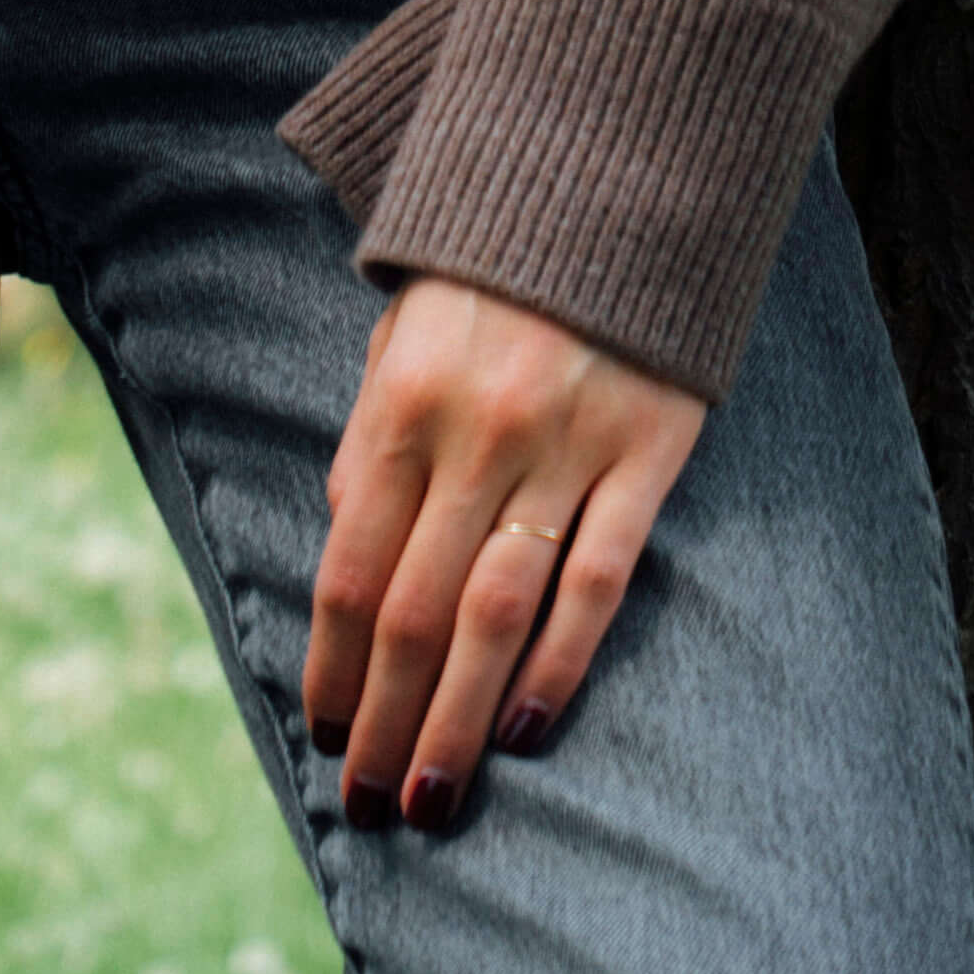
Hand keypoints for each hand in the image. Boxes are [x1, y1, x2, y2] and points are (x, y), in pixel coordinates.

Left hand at [300, 271, 705, 833]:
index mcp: (403, 402)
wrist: (623, 167)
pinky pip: (598, 577)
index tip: (325, 737)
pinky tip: (526, 726)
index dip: (333, 667)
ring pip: (496, 615)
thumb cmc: (495, 263)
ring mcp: (565, 444)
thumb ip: (371, 435)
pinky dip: (560, 661)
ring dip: (455, 720)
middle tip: (371, 807)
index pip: (351, 568)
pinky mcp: (648, 449)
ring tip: (434, 799)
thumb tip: (340, 540)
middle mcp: (475, 432)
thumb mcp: (404, 328)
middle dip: (386, 723)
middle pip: (414, 613)